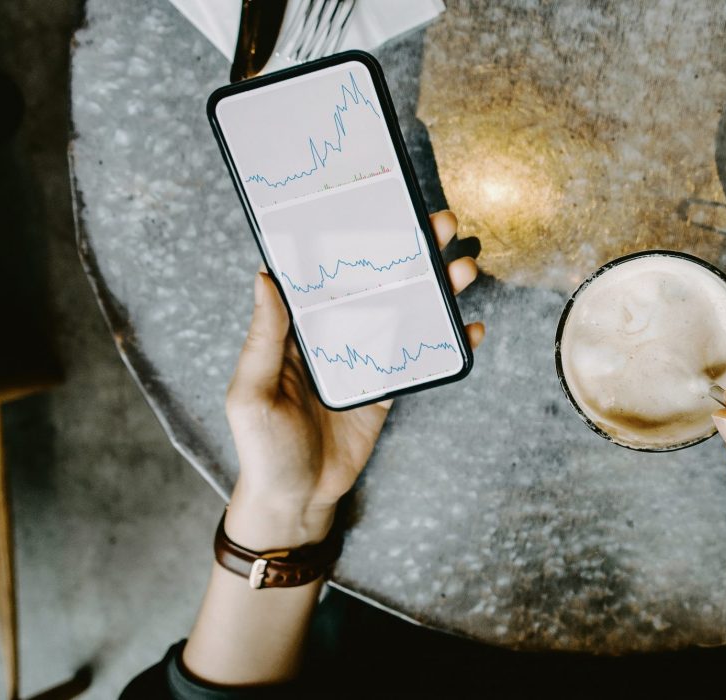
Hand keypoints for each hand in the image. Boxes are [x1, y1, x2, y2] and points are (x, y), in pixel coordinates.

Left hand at [224, 211, 484, 549]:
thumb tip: (264, 278)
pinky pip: (422, 355)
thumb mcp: (252, 393)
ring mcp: (366, 357)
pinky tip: (473, 328)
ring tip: (466, 266)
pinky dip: (450, 341)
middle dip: (412, 250)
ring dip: (439, 286)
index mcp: (298, 328)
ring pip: (407, 309)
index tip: (382, 206)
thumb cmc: (263, 449)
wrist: (297, 501)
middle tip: (442, 225)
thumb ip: (264, 338)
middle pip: (379, 280)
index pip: (328, 271)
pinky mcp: (389, 386)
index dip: (355, 237)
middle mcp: (334, 333)